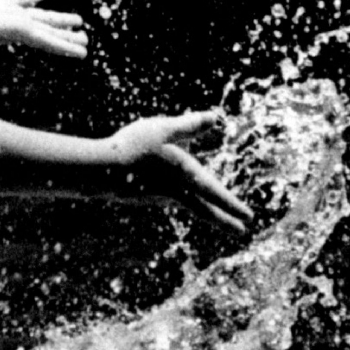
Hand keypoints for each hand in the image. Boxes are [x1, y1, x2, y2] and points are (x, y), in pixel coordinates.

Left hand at [0, 0, 88, 58]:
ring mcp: (20, 28)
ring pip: (50, 34)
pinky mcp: (25, 34)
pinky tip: (82, 53)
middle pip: (41, 21)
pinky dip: (66, 47)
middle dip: (59, 24)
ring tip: (86, 45)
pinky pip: (49, 41)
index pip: (19, 2)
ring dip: (68, 40)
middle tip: (76, 26)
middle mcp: (12, 19)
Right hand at [112, 112, 255, 232]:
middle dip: (225, 221)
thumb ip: (189, 125)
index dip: (234, 206)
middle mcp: (176, 193)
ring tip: (214, 209)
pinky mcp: (146, 197)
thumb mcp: (164, 129)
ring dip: (204, 208)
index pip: (216, 195)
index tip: (250, 218)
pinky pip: (169, 197)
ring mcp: (160, 198)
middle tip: (241, 231)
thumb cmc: (133, 147)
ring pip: (187, 203)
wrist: (99, 171)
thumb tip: (216, 117)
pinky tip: (173, 187)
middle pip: (206, 211)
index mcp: (186, 176)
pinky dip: (181, 197)